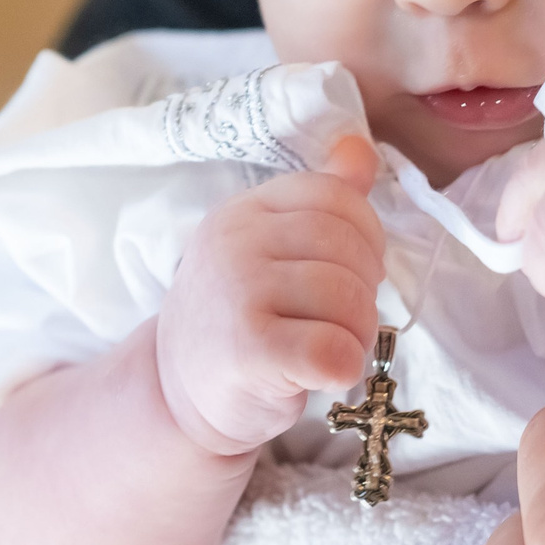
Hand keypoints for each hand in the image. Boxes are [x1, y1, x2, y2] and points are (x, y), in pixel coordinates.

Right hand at [155, 134, 384, 455]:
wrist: (178, 397)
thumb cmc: (238, 320)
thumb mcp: (271, 251)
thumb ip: (320, 202)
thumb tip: (360, 147)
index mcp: (245, 211)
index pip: (335, 196)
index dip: (366, 236)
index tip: (352, 273)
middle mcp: (236, 243)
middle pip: (349, 249)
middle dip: (364, 293)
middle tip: (339, 323)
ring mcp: (237, 293)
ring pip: (349, 300)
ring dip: (357, 335)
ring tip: (328, 349)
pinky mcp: (249, 351)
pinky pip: (334, 351)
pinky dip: (343, 369)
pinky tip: (318, 376)